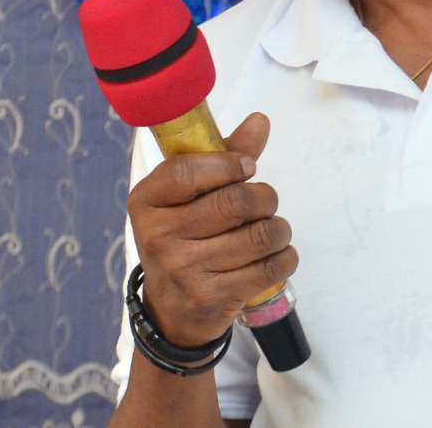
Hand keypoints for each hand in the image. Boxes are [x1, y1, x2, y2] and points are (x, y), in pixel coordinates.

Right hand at [127, 113, 298, 347]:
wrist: (173, 310)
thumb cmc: (185, 237)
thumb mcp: (190, 195)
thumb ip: (224, 155)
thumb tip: (261, 121)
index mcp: (146, 201)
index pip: (188, 170)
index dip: (228, 163)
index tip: (248, 167)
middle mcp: (158, 236)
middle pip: (235, 202)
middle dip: (265, 198)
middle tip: (264, 203)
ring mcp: (183, 271)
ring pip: (260, 235)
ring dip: (279, 229)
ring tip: (272, 231)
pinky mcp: (212, 298)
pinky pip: (270, 267)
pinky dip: (285, 256)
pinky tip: (276, 254)